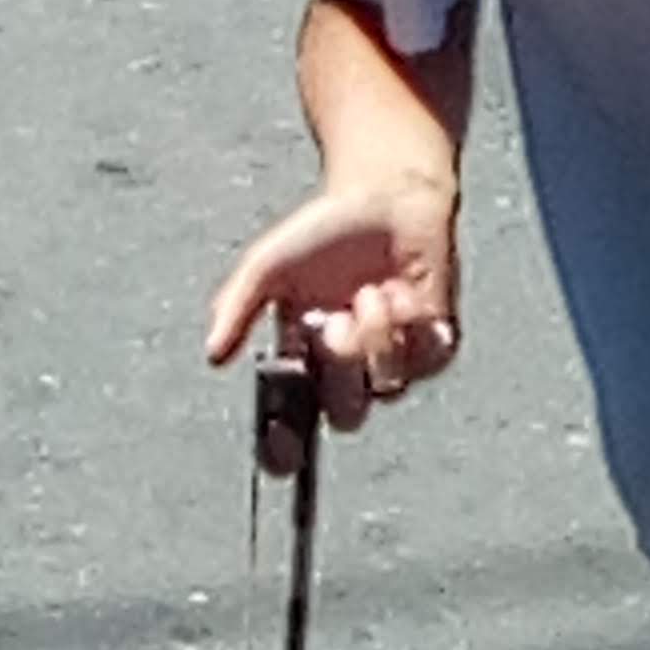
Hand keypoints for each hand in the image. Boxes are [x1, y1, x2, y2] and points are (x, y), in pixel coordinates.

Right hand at [205, 179, 461, 434]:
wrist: (385, 197)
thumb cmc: (323, 231)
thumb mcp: (268, 266)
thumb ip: (238, 308)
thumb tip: (213, 357)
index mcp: (304, 362)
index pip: (293, 426)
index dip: (286, 449)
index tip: (282, 452)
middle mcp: (349, 371)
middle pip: (346, 416)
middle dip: (338, 370)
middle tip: (332, 319)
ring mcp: (395, 361)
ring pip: (387, 387)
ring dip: (375, 335)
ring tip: (370, 291)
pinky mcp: (435, 346)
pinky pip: (426, 361)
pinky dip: (410, 321)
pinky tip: (402, 289)